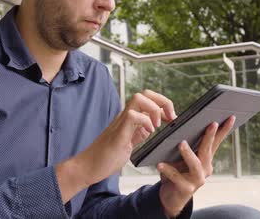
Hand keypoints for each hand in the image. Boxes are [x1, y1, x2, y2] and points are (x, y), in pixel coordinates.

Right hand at [56, 90, 176, 202]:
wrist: (88, 167)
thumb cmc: (106, 157)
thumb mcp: (130, 142)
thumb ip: (139, 132)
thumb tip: (152, 126)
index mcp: (129, 118)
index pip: (148, 98)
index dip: (163, 104)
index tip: (171, 117)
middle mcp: (125, 116)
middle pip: (145, 93)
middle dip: (163, 101)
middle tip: (170, 116)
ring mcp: (120, 123)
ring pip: (138, 98)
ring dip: (154, 109)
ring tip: (157, 125)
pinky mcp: (118, 133)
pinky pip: (132, 116)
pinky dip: (145, 121)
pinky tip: (148, 132)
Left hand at [157, 115, 235, 217]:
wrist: (171, 197)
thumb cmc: (175, 172)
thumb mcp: (180, 156)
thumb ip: (183, 144)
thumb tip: (178, 123)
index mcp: (205, 159)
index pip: (216, 142)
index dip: (224, 130)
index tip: (231, 116)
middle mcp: (205, 168)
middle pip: (208, 150)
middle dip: (210, 136)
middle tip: (212, 123)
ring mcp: (197, 180)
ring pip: (195, 165)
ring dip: (189, 153)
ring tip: (181, 143)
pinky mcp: (186, 189)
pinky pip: (177, 178)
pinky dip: (168, 170)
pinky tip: (159, 164)